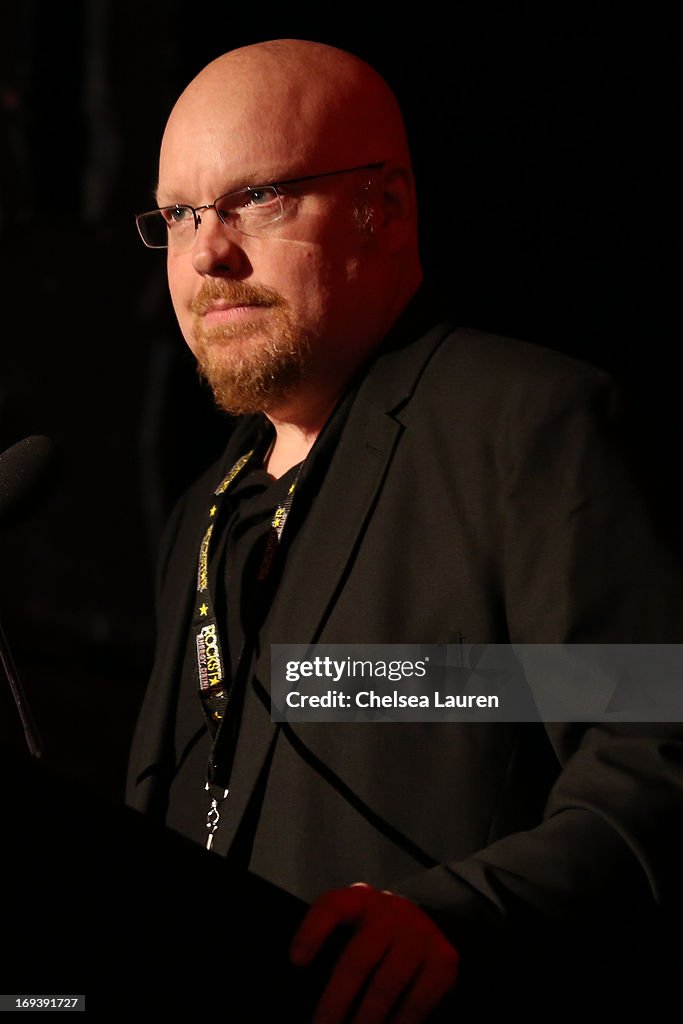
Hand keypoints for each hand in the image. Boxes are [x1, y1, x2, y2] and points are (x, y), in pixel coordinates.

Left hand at [289, 882, 458, 1023]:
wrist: (427, 928)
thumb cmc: (375, 935)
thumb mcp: (352, 926)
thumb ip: (330, 944)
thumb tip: (302, 974)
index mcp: (361, 899)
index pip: (332, 906)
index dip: (312, 931)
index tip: (296, 961)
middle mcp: (391, 911)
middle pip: (357, 959)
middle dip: (335, 1002)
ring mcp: (420, 933)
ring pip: (386, 985)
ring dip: (366, 1020)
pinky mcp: (444, 959)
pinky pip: (417, 1002)